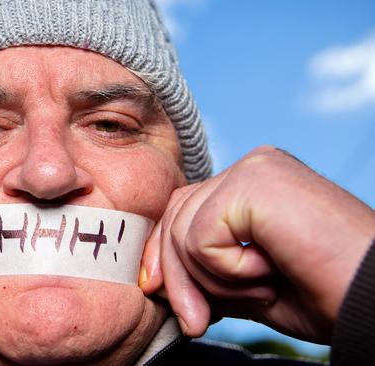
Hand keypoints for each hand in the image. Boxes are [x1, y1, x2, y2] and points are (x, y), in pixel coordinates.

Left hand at [140, 146, 374, 342]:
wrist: (374, 303)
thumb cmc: (325, 294)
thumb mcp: (247, 285)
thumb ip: (204, 272)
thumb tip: (155, 280)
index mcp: (253, 184)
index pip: (184, 210)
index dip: (164, 255)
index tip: (160, 295)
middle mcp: (252, 167)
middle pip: (176, 217)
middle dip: (177, 277)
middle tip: (196, 323)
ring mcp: (254, 169)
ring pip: (184, 232)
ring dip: (214, 281)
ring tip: (263, 289)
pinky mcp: (255, 182)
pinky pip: (202, 238)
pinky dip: (230, 272)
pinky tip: (271, 271)